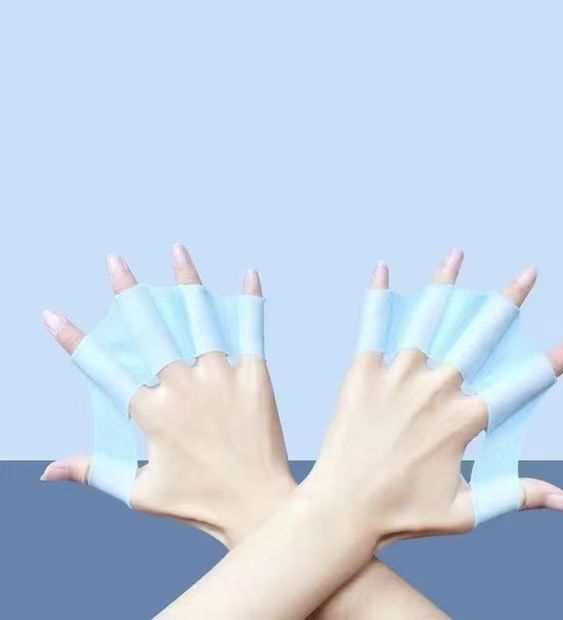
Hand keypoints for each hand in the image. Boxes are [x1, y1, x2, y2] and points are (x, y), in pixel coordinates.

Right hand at [42, 245, 293, 545]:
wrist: (258, 506)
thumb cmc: (198, 504)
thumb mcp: (138, 492)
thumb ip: (94, 472)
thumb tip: (47, 472)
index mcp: (151, 413)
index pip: (102, 369)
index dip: (73, 341)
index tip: (52, 315)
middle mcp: (183, 386)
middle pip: (150, 330)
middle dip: (129, 292)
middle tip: (114, 261)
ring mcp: (221, 377)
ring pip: (200, 319)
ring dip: (187, 281)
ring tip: (176, 249)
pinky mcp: (255, 376)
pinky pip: (251, 330)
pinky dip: (250, 300)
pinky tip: (248, 272)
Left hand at [304, 252, 562, 543]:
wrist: (343, 508)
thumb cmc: (403, 515)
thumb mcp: (466, 511)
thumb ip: (516, 496)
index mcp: (463, 420)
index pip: (520, 385)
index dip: (554, 362)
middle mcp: (434, 390)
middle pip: (479, 337)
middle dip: (508, 302)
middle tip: (529, 273)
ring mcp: (397, 376)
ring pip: (427, 320)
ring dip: (445, 284)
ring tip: (458, 253)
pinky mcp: (363, 372)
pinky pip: (372, 327)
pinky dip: (378, 296)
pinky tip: (382, 268)